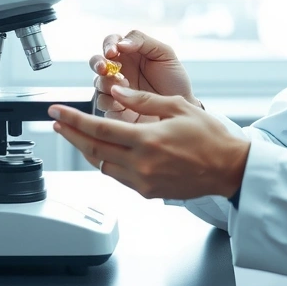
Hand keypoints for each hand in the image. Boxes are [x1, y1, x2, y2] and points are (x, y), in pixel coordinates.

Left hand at [49, 84, 248, 200]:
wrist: (229, 169)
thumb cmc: (210, 136)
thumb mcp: (178, 107)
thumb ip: (143, 101)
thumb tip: (116, 93)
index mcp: (147, 140)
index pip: (99, 130)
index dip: (73, 120)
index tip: (56, 112)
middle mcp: (142, 164)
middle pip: (93, 150)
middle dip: (70, 135)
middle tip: (56, 123)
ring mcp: (143, 181)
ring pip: (102, 165)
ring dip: (86, 149)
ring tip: (75, 135)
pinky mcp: (148, 192)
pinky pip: (117, 176)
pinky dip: (106, 162)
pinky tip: (103, 151)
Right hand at [90, 30, 198, 122]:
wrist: (183, 111)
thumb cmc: (174, 80)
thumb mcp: (164, 54)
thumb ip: (142, 41)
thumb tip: (121, 43)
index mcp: (128, 54)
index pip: (110, 43)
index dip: (108, 45)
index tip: (112, 52)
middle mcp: (118, 71)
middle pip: (97, 62)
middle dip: (98, 64)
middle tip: (105, 69)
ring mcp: (115, 91)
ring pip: (98, 85)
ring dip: (107, 84)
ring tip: (125, 87)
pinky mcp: (114, 111)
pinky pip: (104, 107)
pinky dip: (111, 103)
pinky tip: (124, 104)